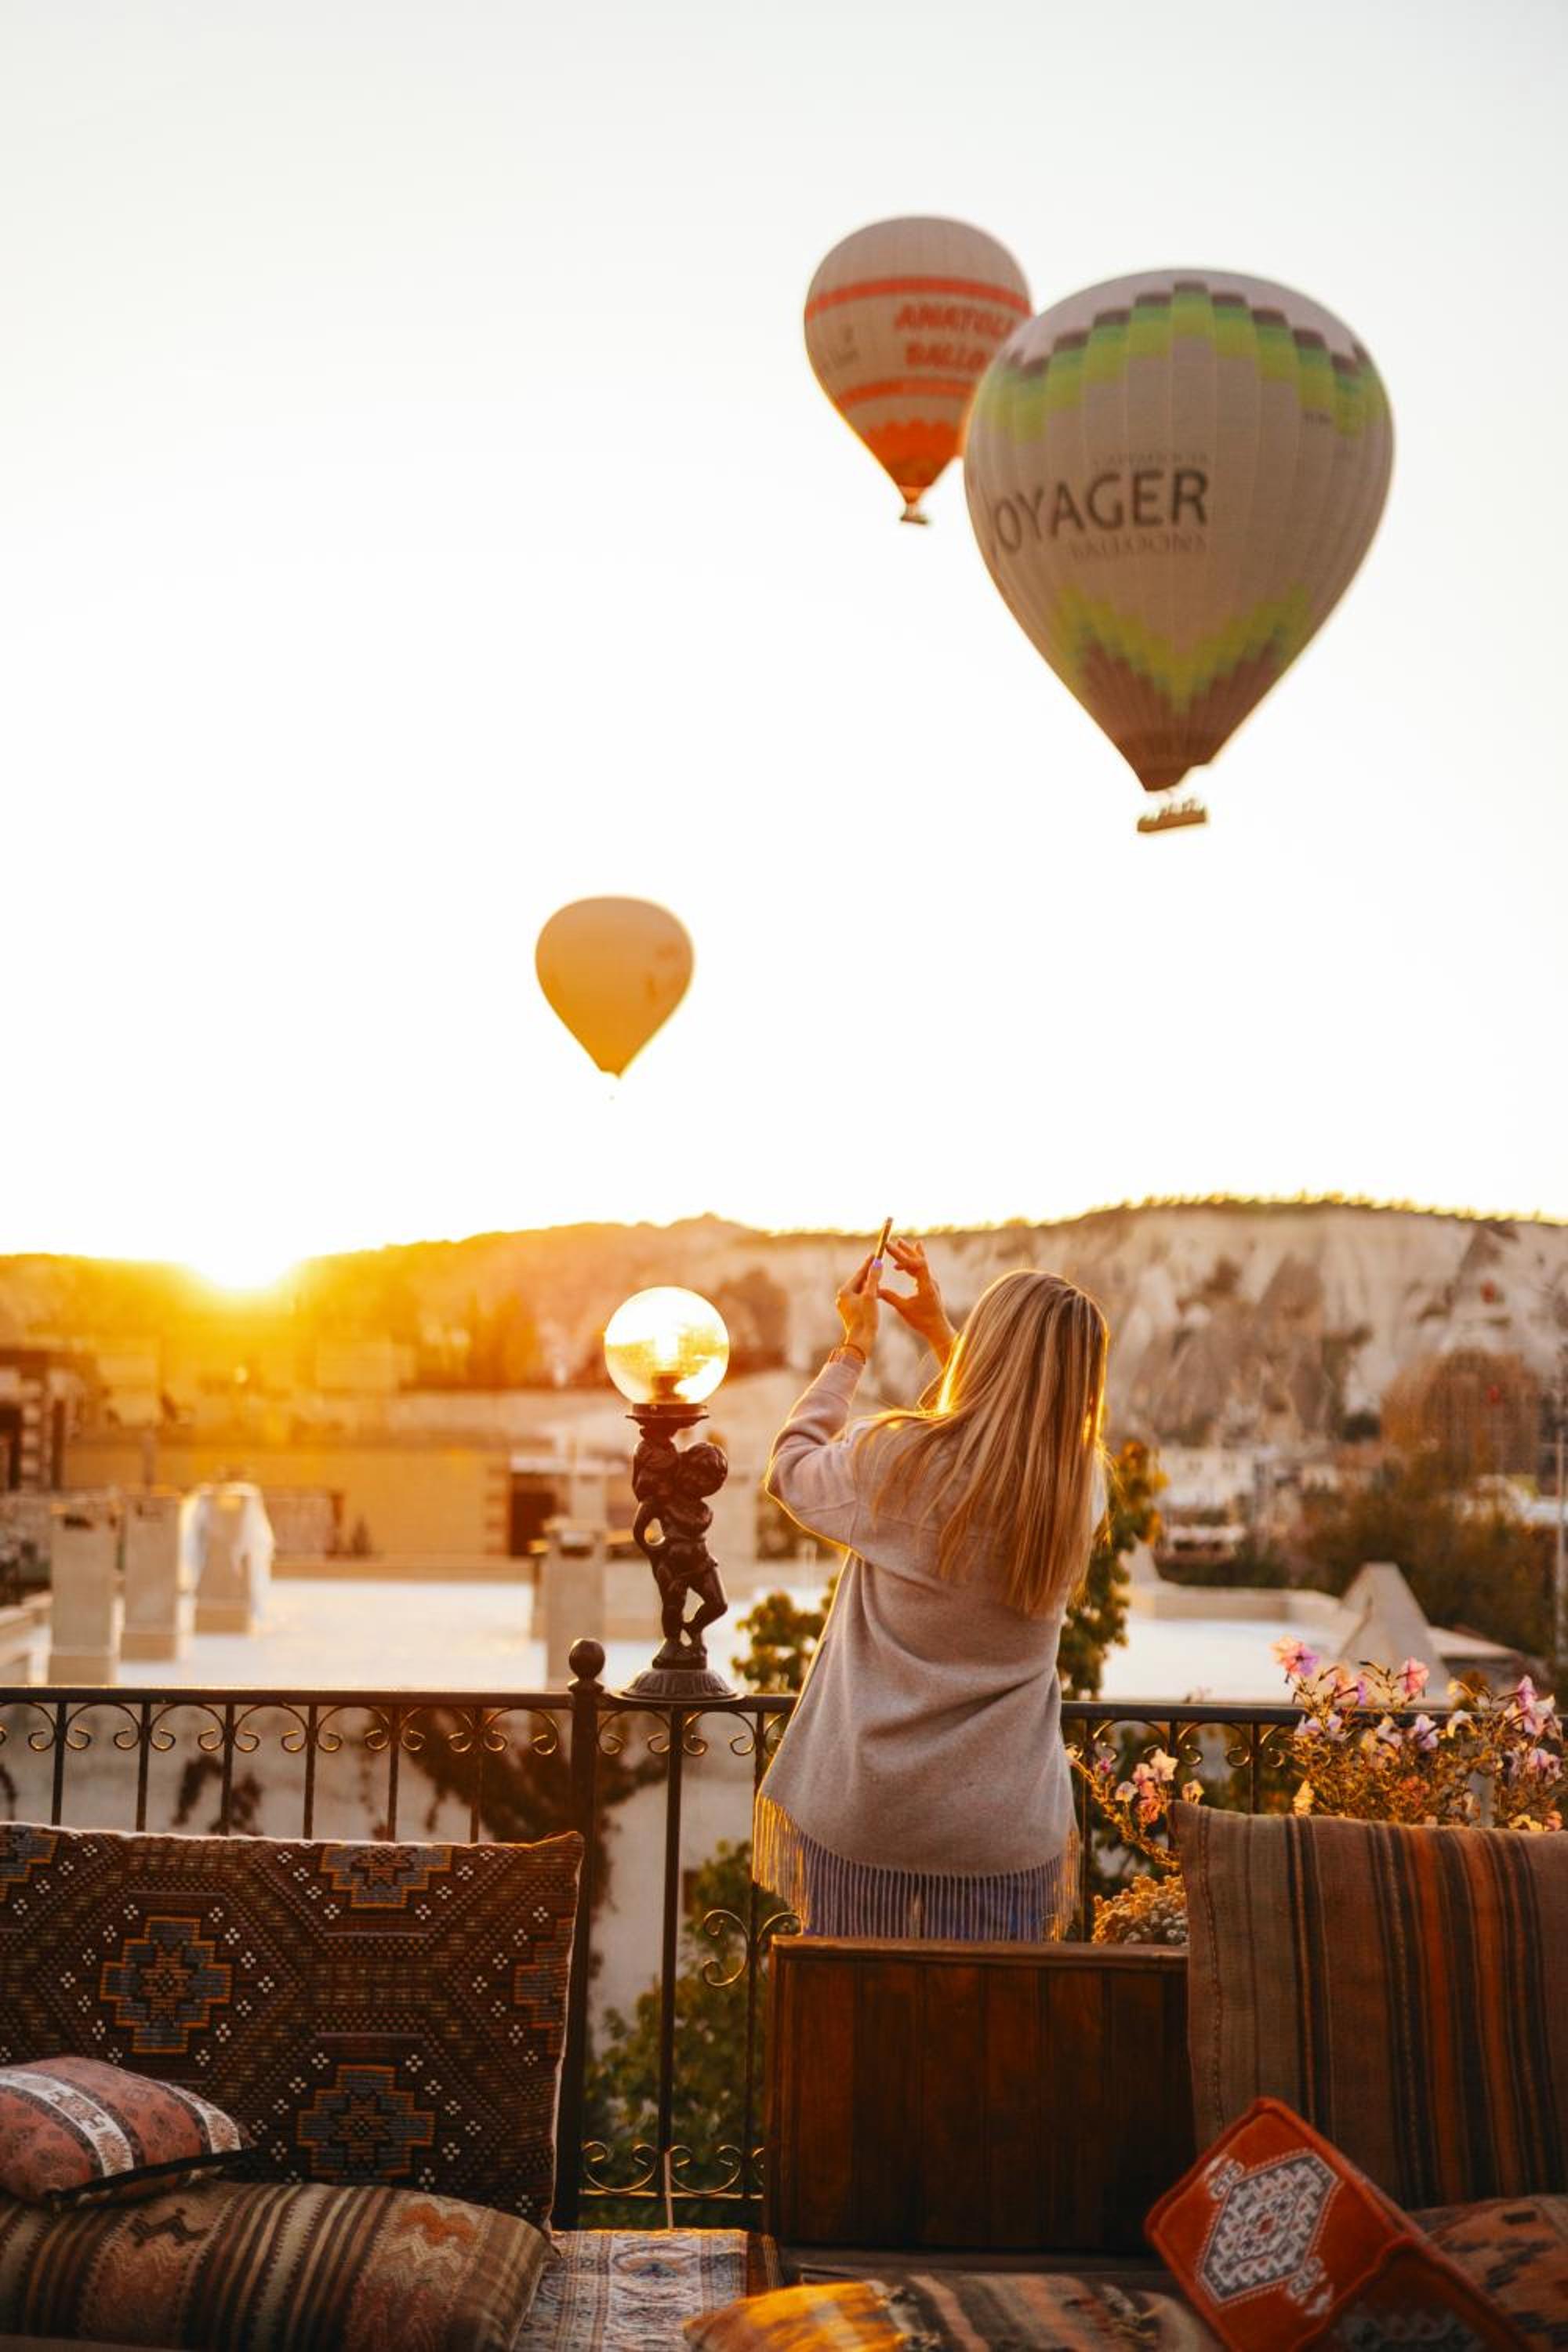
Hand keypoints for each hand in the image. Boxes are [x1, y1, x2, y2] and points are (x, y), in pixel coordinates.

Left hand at [834, 1254, 879, 1357]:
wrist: (861, 1340)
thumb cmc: (865, 1319)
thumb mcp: (871, 1296)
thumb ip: (874, 1279)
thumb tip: (876, 1263)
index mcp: (845, 1291)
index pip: (859, 1273)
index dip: (868, 1263)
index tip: (875, 1254)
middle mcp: (842, 1297)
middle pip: (859, 1281)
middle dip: (869, 1273)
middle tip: (878, 1262)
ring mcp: (845, 1305)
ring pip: (860, 1289)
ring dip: (870, 1284)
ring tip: (878, 1276)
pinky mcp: (850, 1312)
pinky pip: (860, 1297)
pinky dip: (868, 1293)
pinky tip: (875, 1293)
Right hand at [878, 1236, 955, 1360]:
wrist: (938, 1330)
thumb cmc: (922, 1321)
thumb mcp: (903, 1309)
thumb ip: (890, 1296)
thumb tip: (875, 1289)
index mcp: (926, 1285)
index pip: (914, 1264)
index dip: (901, 1254)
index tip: (889, 1247)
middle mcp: (930, 1281)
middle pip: (919, 1260)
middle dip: (906, 1250)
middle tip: (896, 1240)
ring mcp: (931, 1284)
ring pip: (920, 1265)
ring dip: (909, 1256)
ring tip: (900, 1245)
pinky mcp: (929, 1287)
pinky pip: (920, 1271)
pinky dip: (910, 1267)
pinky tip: (903, 1268)